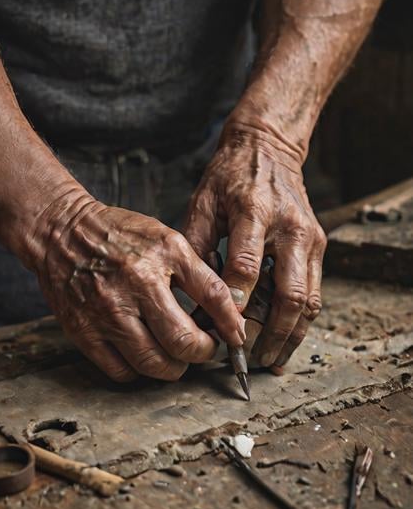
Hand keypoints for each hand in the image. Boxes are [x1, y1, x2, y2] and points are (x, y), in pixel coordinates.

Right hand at [31, 196, 244, 381]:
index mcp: (158, 262)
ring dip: (174, 367)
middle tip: (203, 347)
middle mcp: (131, 291)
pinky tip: (145, 353)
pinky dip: (140, 370)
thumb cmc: (119, 235)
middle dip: (202, 352)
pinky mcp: (83, 333)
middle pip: (182, 344)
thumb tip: (229, 314)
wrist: (62, 233)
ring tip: (177, 354)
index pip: (210, 301)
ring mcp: (104, 316)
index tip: (234, 336)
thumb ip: (201, 276)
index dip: (229, 326)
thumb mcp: (168, 241)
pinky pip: (121, 371)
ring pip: (153, 365)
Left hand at [184, 121, 326, 367]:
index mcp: (254, 211)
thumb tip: (190, 295)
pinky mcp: (319, 245)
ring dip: (292, 334)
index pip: (247, 265)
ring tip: (272, 360)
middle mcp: (289, 228)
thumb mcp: (203, 201)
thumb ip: (196, 245)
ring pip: (309, 299)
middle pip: (288, 294)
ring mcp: (310, 238)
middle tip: (253, 360)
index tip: (223, 332)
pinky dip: (301, 320)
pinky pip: (314, 291)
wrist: (268, 148)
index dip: (235, 303)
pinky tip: (286, 337)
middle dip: (272, 334)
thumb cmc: (230, 175)